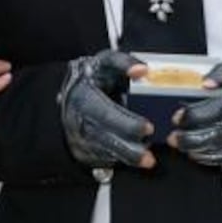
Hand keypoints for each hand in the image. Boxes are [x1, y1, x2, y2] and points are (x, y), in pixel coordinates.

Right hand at [58, 49, 153, 169]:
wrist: (72, 94)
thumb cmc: (93, 77)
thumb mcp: (104, 63)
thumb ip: (124, 62)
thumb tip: (143, 71)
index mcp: (82, 95)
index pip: (104, 111)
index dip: (126, 122)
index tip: (148, 128)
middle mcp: (77, 119)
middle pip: (102, 135)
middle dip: (127, 145)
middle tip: (150, 151)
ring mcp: (77, 137)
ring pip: (103, 151)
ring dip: (127, 156)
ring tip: (148, 160)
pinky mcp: (82, 150)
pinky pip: (101, 158)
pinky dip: (119, 160)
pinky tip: (136, 160)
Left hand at [169, 56, 221, 165]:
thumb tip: (205, 83)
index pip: (215, 112)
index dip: (194, 117)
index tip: (178, 117)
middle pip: (216, 136)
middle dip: (191, 139)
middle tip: (174, 138)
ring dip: (199, 152)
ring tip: (182, 147)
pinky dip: (215, 159)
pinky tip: (201, 155)